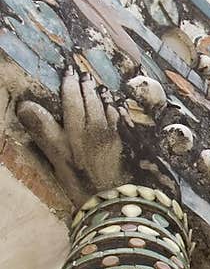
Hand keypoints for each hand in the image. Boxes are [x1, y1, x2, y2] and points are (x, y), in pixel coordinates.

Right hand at [18, 67, 126, 204]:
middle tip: (84, 73)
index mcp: (77, 127)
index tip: (68, 70)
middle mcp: (96, 126)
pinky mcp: (124, 143)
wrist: (112, 198)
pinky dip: (116, 109)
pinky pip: (119, 119)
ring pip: (106, 107)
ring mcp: (112, 134)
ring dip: (101, 95)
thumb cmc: (79, 179)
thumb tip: (25, 106)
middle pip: (91, 100)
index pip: (72, 98)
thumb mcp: (56, 155)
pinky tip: (116, 106)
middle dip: (86, 85)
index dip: (69, 83)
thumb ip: (43, 129)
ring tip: (98, 86)